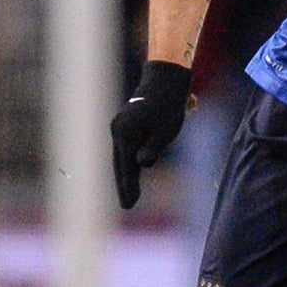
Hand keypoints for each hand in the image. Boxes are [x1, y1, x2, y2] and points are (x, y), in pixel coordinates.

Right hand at [111, 60, 193, 208]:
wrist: (163, 80)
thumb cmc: (168, 104)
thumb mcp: (166, 129)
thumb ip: (152, 148)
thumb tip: (141, 165)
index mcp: (127, 132)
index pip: (127, 166)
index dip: (128, 187)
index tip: (129, 206)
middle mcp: (118, 130)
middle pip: (119, 164)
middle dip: (123, 185)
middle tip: (127, 206)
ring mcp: (119, 128)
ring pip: (120, 157)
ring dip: (123, 176)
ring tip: (128, 196)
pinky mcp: (124, 126)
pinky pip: (123, 150)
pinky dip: (126, 164)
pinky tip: (130, 175)